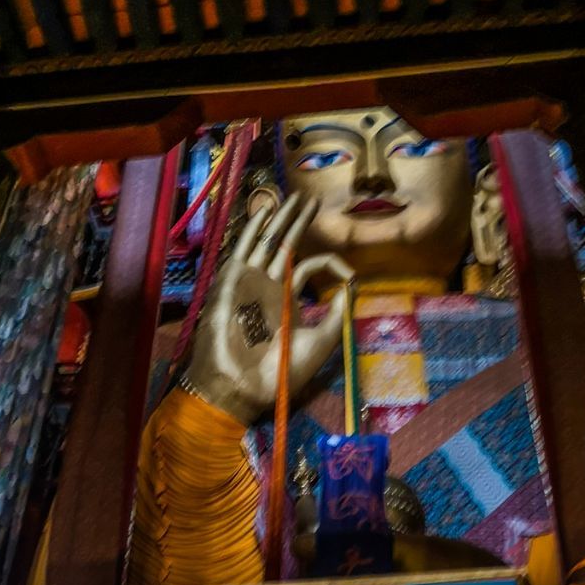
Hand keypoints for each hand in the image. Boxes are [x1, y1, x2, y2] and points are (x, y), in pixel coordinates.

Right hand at [185, 194, 353, 424]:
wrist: (242, 387)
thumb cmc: (278, 373)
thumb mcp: (319, 343)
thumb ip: (335, 315)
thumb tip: (350, 287)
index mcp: (287, 301)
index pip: (310, 267)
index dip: (333, 264)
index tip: (350, 276)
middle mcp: (268, 287)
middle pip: (285, 245)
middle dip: (299, 223)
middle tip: (311, 200)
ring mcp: (250, 282)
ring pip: (266, 241)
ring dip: (280, 218)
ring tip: (295, 197)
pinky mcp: (234, 281)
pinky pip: (243, 248)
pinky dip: (254, 229)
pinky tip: (266, 210)